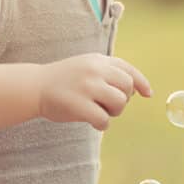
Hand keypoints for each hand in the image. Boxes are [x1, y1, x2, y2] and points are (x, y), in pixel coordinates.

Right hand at [35, 52, 151, 131]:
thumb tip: (136, 89)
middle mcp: (95, 69)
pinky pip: (104, 119)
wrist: (36, 86)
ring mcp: (87, 86)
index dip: (141, 82)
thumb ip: (108, 72)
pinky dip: (102, 124)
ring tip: (99, 111)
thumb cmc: (64, 80)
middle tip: (107, 104)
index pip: (128, 69)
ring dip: (113, 112)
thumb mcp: (86, 65)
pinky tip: (91, 121)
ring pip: (120, 103)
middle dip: (123, 99)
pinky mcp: (79, 104)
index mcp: (98, 59)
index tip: (148, 94)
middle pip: (127, 87)